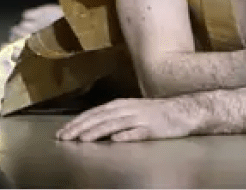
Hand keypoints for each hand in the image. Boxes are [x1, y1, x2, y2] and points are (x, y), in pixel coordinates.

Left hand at [55, 97, 196, 142]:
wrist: (183, 111)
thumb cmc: (156, 114)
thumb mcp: (131, 111)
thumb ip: (114, 118)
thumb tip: (93, 127)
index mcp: (121, 105)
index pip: (94, 113)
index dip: (77, 122)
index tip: (62, 132)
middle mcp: (127, 109)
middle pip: (99, 118)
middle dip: (80, 128)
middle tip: (64, 138)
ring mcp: (140, 118)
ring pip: (114, 124)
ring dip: (97, 131)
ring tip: (82, 139)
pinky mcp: (152, 128)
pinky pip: (137, 132)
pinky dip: (126, 135)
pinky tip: (115, 141)